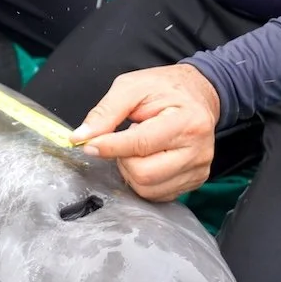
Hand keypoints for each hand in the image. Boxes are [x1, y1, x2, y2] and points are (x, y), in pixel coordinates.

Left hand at [70, 64, 220, 201]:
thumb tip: (81, 137)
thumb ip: (105, 112)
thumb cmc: (165, 89)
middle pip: (143, 173)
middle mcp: (198, 150)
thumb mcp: (132, 87)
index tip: (89, 145)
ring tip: (137, 148)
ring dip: (131, 171)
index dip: (109, 147)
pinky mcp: (195, 181)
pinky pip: (157, 194)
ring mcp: (198, 169)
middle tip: (123, 140)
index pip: (141, 144)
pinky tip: (147, 158)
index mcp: (186, 122)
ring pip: (148, 188)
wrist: (199, 94)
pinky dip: (143, 180)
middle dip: (122, 159)